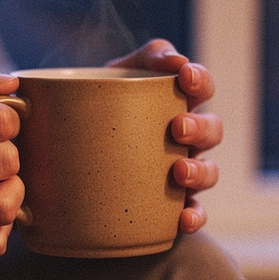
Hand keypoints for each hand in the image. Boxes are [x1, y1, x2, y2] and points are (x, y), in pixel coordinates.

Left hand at [108, 39, 221, 232]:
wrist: (67, 157)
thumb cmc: (92, 108)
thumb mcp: (106, 79)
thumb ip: (133, 63)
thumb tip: (170, 60)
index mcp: (173, 101)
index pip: (200, 84)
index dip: (199, 79)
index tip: (185, 76)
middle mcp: (185, 136)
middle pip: (211, 129)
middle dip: (200, 127)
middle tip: (178, 128)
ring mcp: (182, 171)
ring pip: (209, 171)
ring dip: (201, 171)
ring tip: (180, 172)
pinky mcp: (172, 204)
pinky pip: (194, 211)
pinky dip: (195, 216)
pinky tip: (184, 219)